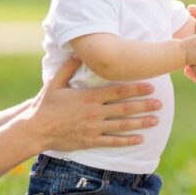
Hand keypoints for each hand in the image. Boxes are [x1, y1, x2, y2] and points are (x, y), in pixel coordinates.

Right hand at [23, 58, 161, 151]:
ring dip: (141, 123)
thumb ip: (68, 67)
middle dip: (144, 105)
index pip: (118, 91)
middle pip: (125, 108)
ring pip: (123, 126)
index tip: (150, 86)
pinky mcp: (91, 141)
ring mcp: (94, 128)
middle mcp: (95, 112)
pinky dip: (127, 141)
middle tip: (160, 104)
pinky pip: (113, 142)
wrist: (35, 129)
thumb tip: (78, 52)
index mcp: (89, 97)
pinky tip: (139, 139)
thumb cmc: (45, 105)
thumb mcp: (55, 82)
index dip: (136, 88)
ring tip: (156, 121)